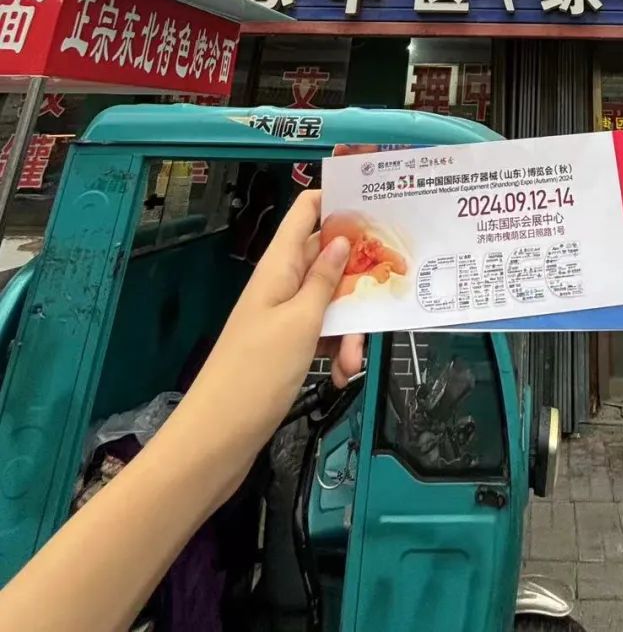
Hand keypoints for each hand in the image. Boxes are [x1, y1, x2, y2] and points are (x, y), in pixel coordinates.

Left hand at [171, 191, 364, 485]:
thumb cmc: (256, 374)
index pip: (307, 211)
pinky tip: (343, 375)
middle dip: (360, 280)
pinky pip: (323, 334)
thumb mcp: (300, 323)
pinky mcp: (288, 346)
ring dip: (351, 328)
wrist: (218, 439)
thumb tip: (340, 239)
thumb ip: (324, 280)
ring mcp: (284, 315)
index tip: (379, 206)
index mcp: (279, 266)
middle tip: (388, 296)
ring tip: (353, 361)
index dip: (339, 200)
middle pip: (330, 259)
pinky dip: (337, 351)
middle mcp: (282, 283)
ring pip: (332, 302)